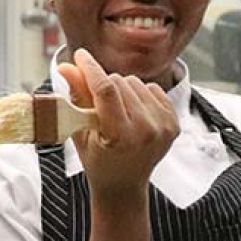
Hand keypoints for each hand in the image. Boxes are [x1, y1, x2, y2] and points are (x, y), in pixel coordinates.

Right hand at [55, 48, 178, 202]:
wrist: (124, 185)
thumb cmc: (98, 161)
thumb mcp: (80, 133)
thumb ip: (76, 97)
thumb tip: (67, 66)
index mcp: (121, 137)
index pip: (106, 90)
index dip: (90, 68)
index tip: (80, 55)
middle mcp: (147, 131)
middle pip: (120, 82)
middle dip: (102, 84)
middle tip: (95, 102)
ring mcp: (163, 126)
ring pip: (135, 83)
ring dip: (121, 89)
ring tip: (114, 110)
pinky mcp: (173, 122)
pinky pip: (152, 88)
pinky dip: (138, 94)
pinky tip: (131, 112)